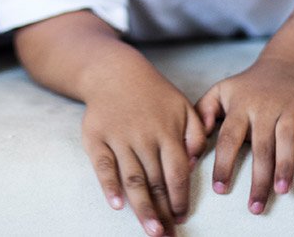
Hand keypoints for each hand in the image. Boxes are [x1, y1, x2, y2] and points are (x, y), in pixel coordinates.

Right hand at [82, 66, 206, 235]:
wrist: (114, 72)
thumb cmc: (153, 94)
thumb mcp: (182, 106)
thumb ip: (196, 133)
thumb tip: (195, 162)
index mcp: (168, 131)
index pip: (177, 172)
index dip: (181, 198)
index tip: (182, 217)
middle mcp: (144, 136)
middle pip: (155, 181)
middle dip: (162, 212)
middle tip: (166, 236)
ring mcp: (119, 137)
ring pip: (132, 178)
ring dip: (142, 207)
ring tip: (150, 230)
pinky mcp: (96, 138)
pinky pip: (103, 166)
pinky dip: (109, 186)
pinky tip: (117, 205)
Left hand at [195, 63, 293, 212]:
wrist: (287, 67)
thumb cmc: (249, 88)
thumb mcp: (221, 92)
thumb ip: (203, 113)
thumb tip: (192, 143)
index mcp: (240, 106)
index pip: (229, 138)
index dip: (224, 164)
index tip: (220, 189)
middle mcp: (265, 107)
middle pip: (261, 147)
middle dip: (259, 179)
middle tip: (254, 206)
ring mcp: (289, 107)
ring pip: (287, 140)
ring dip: (284, 167)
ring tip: (280, 190)